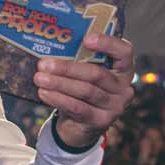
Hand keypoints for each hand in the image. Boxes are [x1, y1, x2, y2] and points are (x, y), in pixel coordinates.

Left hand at [39, 32, 136, 149]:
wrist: (82, 124)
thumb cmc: (83, 90)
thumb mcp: (85, 74)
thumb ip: (78, 60)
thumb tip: (49, 47)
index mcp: (123, 69)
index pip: (124, 52)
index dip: (107, 43)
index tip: (86, 39)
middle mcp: (123, 88)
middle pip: (96, 74)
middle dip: (67, 68)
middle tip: (44, 64)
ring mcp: (115, 106)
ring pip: (85, 91)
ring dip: (59, 83)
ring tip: (39, 78)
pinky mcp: (102, 121)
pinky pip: (78, 107)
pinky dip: (58, 99)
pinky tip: (44, 93)